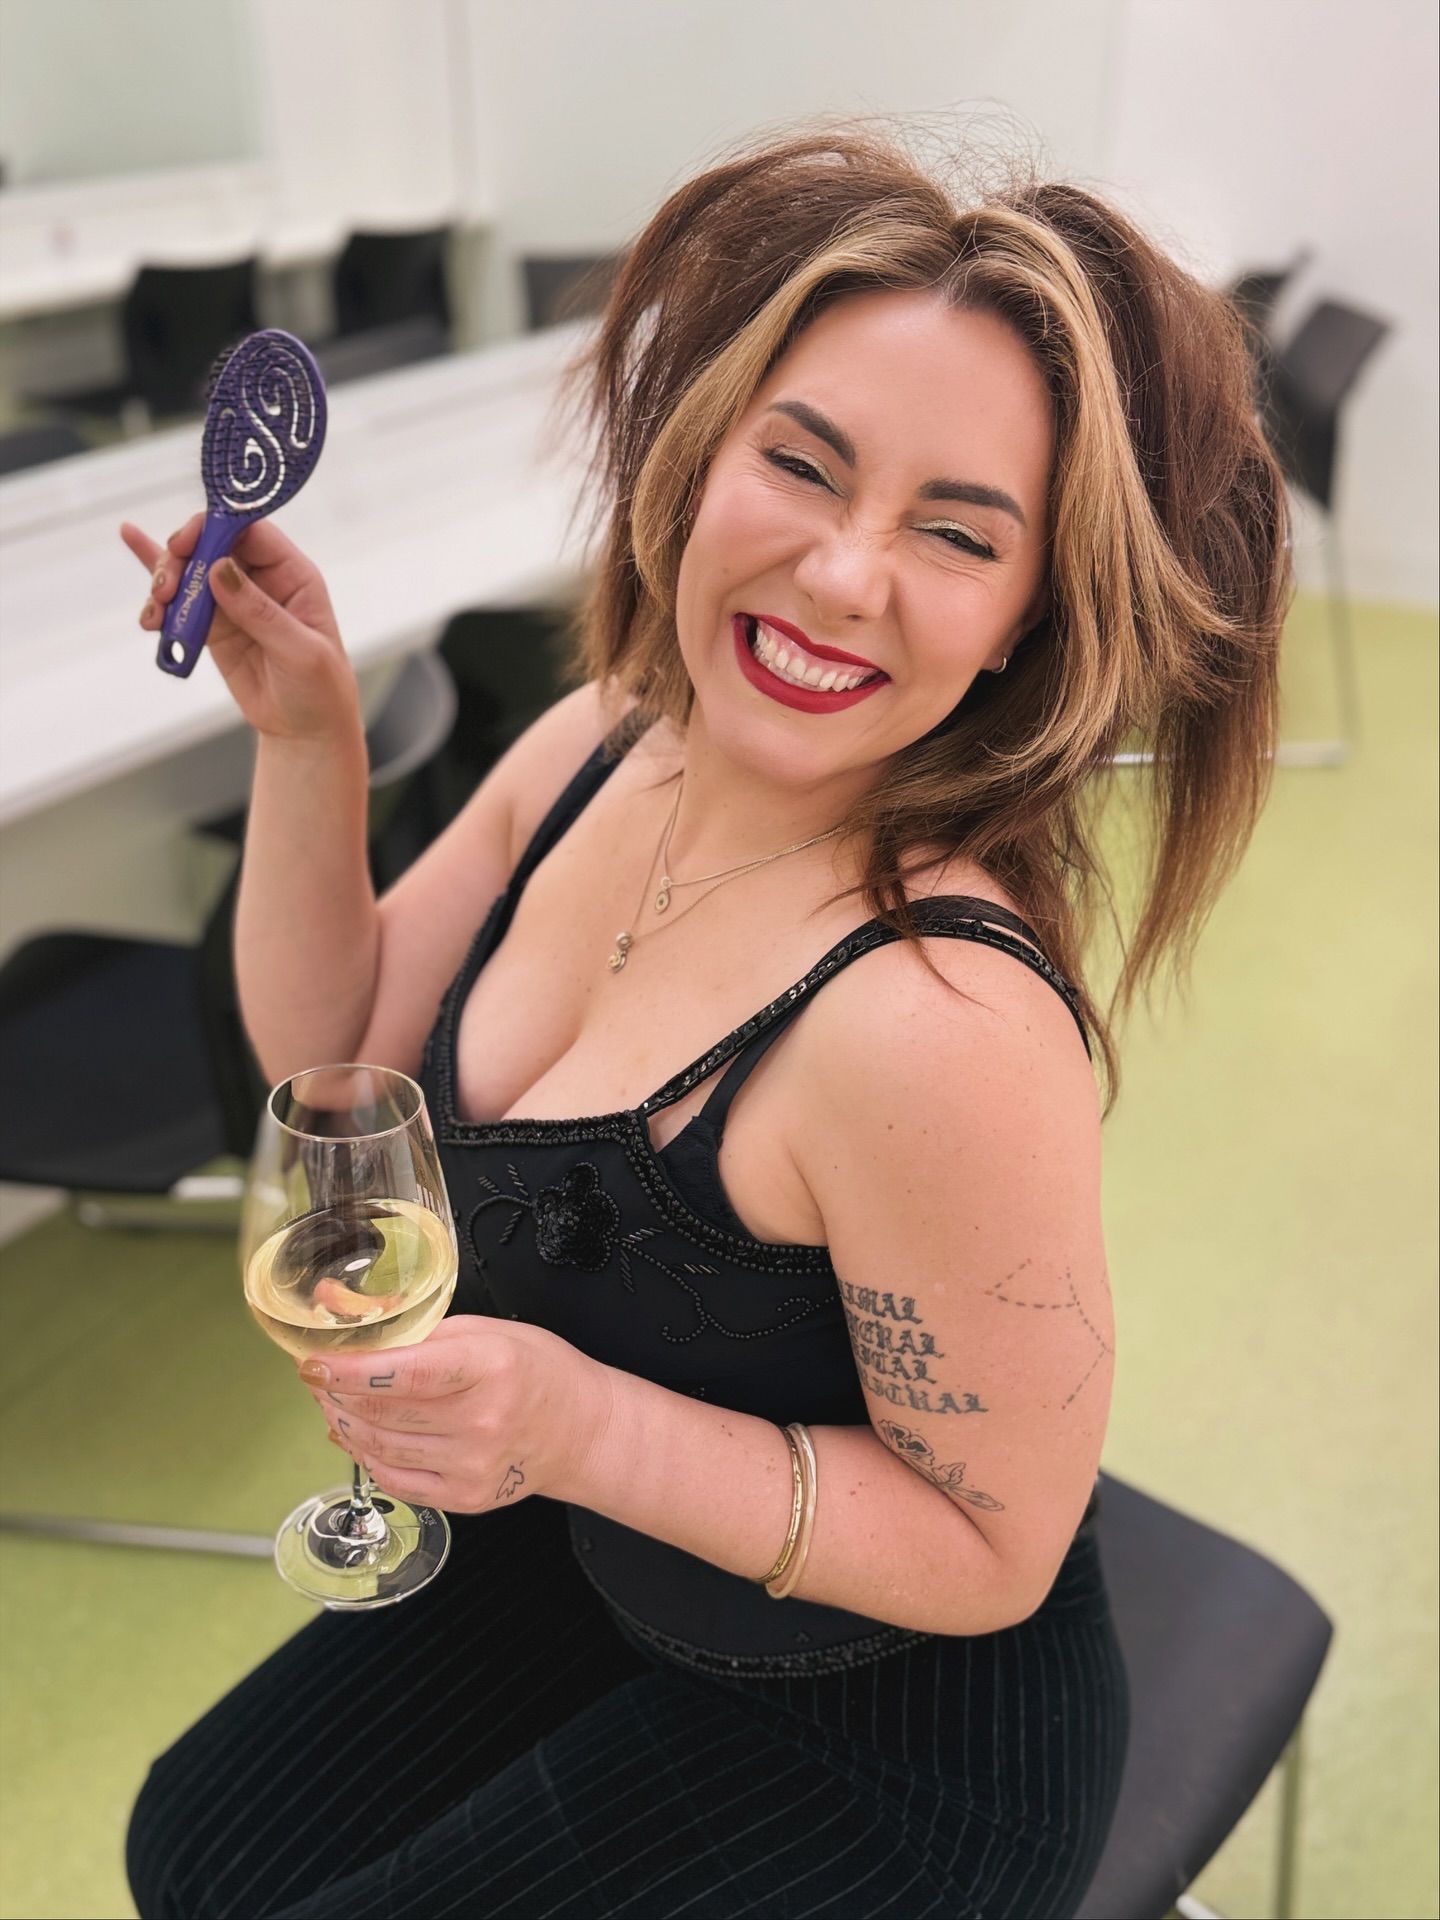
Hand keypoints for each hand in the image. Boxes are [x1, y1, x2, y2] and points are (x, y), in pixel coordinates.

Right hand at [119, 511, 361, 743]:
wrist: (305, 730)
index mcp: (293, 575)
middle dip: (181, 557)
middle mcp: (262, 580)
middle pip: (212, 544)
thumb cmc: (319, 689)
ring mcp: (233, 600)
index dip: (215, 527)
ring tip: (156, 614)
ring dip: (165, 582)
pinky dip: (158, 587)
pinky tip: (132, 539)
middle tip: (167, 589)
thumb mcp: (300, 652)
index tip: (185, 543)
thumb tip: (220, 569)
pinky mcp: (213, 625)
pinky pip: (181, 599)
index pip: (250, 531)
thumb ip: (260, 612)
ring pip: (191, 570)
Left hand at [301, 1317, 615, 1514]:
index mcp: (490, 1366)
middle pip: (381, 1412)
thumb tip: (347, 1311)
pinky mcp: (465, 1499)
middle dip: (335, 1393)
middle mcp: (482, 1422)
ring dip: (344, 1423)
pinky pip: (393, 1481)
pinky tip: (360, 1434)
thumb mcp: (485, 1331)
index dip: (348, 1370)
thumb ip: (417, 1328)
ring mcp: (473, 1466)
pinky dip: (367, 1455)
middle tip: (320, 1376)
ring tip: (336, 1401)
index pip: (405, 1373)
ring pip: (379, 1448)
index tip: (312, 1361)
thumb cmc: (534, 1370)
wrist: (579, 1430)